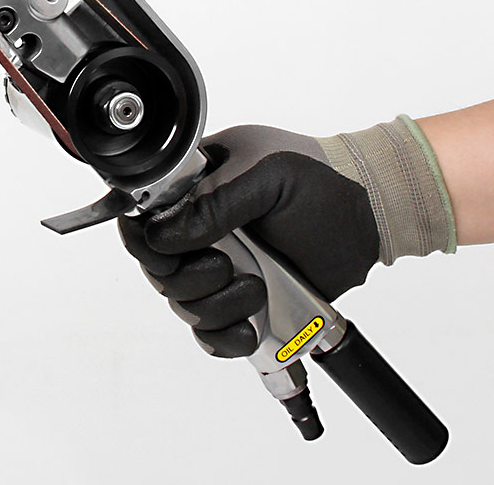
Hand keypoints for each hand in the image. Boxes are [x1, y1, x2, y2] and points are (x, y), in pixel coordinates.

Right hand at [119, 124, 380, 357]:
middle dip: (186, 277)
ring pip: (184, 305)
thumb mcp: (266, 176)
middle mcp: (199, 231)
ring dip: (212, 306)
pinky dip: (223, 337)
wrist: (366, 214)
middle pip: (159, 271)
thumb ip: (214, 203)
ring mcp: (220, 267)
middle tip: (224, 265)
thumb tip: (163, 234)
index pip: (145, 221)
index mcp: (194, 189)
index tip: (168, 251)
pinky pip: (212, 333)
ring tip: (254, 287)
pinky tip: (248, 326)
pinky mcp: (241, 300)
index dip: (147, 242)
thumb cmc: (318, 178)